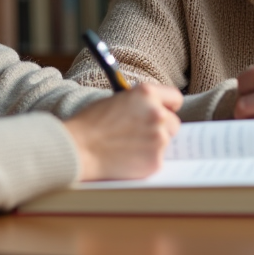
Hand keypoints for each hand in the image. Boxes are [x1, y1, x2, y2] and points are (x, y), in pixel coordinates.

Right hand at [64, 83, 182, 181]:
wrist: (78, 148)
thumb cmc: (91, 123)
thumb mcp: (117, 100)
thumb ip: (140, 103)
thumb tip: (153, 110)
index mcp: (147, 93)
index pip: (175, 98)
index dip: (168, 106)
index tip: (165, 111)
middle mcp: (157, 113)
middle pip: (174, 122)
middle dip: (161, 128)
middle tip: (142, 134)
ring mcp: (159, 138)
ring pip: (166, 142)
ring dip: (153, 144)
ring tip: (129, 147)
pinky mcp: (155, 161)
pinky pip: (157, 159)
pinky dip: (146, 161)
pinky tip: (128, 158)